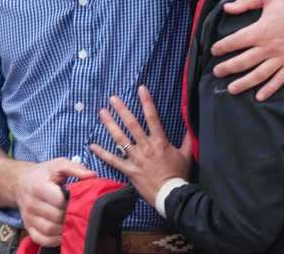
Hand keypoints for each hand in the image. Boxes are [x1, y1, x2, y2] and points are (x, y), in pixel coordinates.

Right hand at [14, 158, 96, 246]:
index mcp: (39, 187)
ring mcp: (28, 217)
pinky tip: (63, 233)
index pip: (59, 201)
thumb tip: (92, 175)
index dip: (72, 202)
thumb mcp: (59, 164)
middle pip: (55, 217)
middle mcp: (31, 204)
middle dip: (70, 215)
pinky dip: (54, 240)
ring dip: (64, 229)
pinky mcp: (28, 227)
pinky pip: (41, 239)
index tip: (80, 199)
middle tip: (80, 212)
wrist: (21, 182)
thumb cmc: (44, 173)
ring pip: (49, 230)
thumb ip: (76, 168)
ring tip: (73, 222)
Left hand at [90, 86, 191, 206]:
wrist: (171, 195)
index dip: (147, 101)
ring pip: (120, 139)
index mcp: (160, 141)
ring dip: (110, 125)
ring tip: (102, 113)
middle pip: (132, 124)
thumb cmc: (179, 175)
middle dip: (122, 109)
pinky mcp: (129, 170)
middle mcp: (146, 147)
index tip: (141, 89)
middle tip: (113, 98)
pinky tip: (93, 145)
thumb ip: (188, 138)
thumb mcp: (187, 154)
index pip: (152, 117)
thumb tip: (191, 124)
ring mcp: (136, 158)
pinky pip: (113, 160)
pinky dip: (102, 153)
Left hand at [211, 0, 283, 100]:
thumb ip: (245, 1)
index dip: (222, 47)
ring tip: (231, 89)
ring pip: (259, 74)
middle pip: (243, 61)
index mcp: (260, 30)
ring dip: (244, 83)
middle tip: (216, 72)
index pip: (235, 41)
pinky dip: (269, 89)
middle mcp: (269, 47)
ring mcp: (282, 57)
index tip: (214, 50)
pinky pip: (280, 79)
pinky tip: (259, 97)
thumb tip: (226, 8)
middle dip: (227, 68)